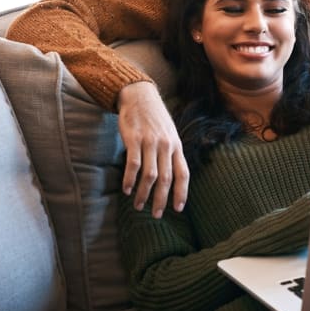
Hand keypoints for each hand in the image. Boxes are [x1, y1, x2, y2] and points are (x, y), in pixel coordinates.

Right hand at [117, 82, 189, 217]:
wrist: (140, 96)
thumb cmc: (155, 119)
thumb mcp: (170, 134)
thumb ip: (171, 153)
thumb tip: (173, 177)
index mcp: (176, 146)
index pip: (183, 173)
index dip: (181, 192)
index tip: (178, 209)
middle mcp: (165, 145)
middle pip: (166, 178)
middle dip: (162, 199)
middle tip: (156, 215)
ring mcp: (150, 142)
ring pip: (150, 175)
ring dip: (144, 194)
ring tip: (138, 206)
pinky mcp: (134, 139)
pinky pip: (133, 164)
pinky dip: (130, 179)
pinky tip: (126, 190)